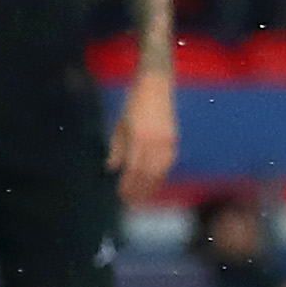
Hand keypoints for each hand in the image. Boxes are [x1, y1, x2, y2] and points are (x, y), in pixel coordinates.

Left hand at [109, 74, 177, 203]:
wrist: (155, 84)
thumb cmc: (134, 102)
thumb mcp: (121, 124)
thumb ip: (117, 147)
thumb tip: (111, 167)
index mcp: (139, 138)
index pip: (134, 169)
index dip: (128, 185)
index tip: (122, 195)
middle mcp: (155, 142)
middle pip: (148, 174)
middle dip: (140, 190)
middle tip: (132, 202)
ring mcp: (167, 141)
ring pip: (161, 170)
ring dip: (152, 185)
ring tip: (144, 196)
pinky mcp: (174, 139)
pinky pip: (169, 163)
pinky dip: (162, 174)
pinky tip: (156, 180)